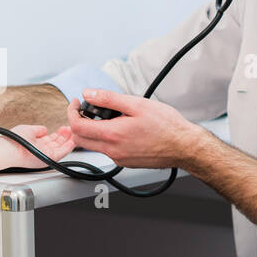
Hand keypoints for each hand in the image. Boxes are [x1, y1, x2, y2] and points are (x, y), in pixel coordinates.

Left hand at [6, 124, 75, 168]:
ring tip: (74, 133)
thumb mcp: (28, 130)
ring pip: (61, 148)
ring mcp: (45, 155)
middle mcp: (42, 150)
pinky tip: (73, 141)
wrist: (10, 148)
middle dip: (65, 136)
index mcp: (37, 143)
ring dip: (69, 140)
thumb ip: (38, 130)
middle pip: (58, 143)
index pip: (51, 139)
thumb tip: (45, 129)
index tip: (64, 127)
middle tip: (71, 129)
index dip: (59, 133)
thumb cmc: (14, 140)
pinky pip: (62, 153)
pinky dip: (68, 147)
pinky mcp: (49, 158)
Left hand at [64, 89, 204, 168]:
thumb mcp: (137, 104)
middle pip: (79, 140)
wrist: (184, 146)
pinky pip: (107, 150)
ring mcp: (118, 159)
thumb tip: (88, 94)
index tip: (77, 103)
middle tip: (87, 110)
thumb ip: (109, 98)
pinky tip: (122, 128)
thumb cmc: (166, 126)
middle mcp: (112, 151)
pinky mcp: (125, 162)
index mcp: (113, 135)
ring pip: (93, 146)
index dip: (72, 112)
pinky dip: (106, 138)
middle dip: (78, 123)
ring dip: (93, 131)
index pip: (77, 127)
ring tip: (110, 116)